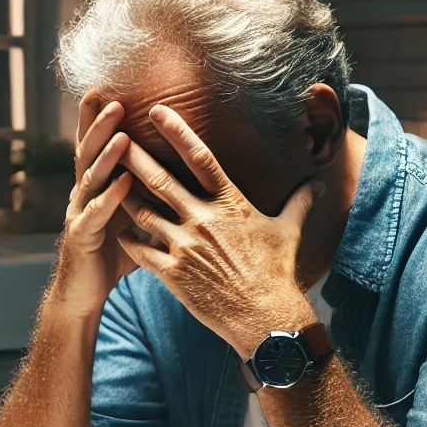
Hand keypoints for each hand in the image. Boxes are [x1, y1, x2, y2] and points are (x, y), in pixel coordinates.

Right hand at [51, 93, 136, 317]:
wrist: (83, 294)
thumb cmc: (111, 256)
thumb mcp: (133, 221)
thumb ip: (147, 197)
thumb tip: (180, 181)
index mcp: (95, 187)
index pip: (96, 146)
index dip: (98, 119)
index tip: (107, 88)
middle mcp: (83, 195)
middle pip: (89, 152)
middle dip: (99, 124)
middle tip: (114, 98)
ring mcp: (79, 214)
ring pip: (90, 178)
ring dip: (106, 154)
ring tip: (121, 133)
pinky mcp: (82, 238)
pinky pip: (96, 214)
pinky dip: (110, 198)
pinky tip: (124, 184)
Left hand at [117, 105, 319, 358]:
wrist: (265, 316)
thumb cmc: (277, 273)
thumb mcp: (289, 232)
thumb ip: (298, 203)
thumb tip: (318, 186)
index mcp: (229, 203)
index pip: (200, 157)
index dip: (176, 131)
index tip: (156, 111)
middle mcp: (202, 219)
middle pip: (160, 180)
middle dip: (133, 157)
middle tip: (112, 138)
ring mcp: (185, 246)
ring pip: (143, 213)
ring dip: (124, 197)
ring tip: (108, 183)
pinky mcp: (173, 273)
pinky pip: (141, 251)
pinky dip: (129, 240)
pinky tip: (120, 232)